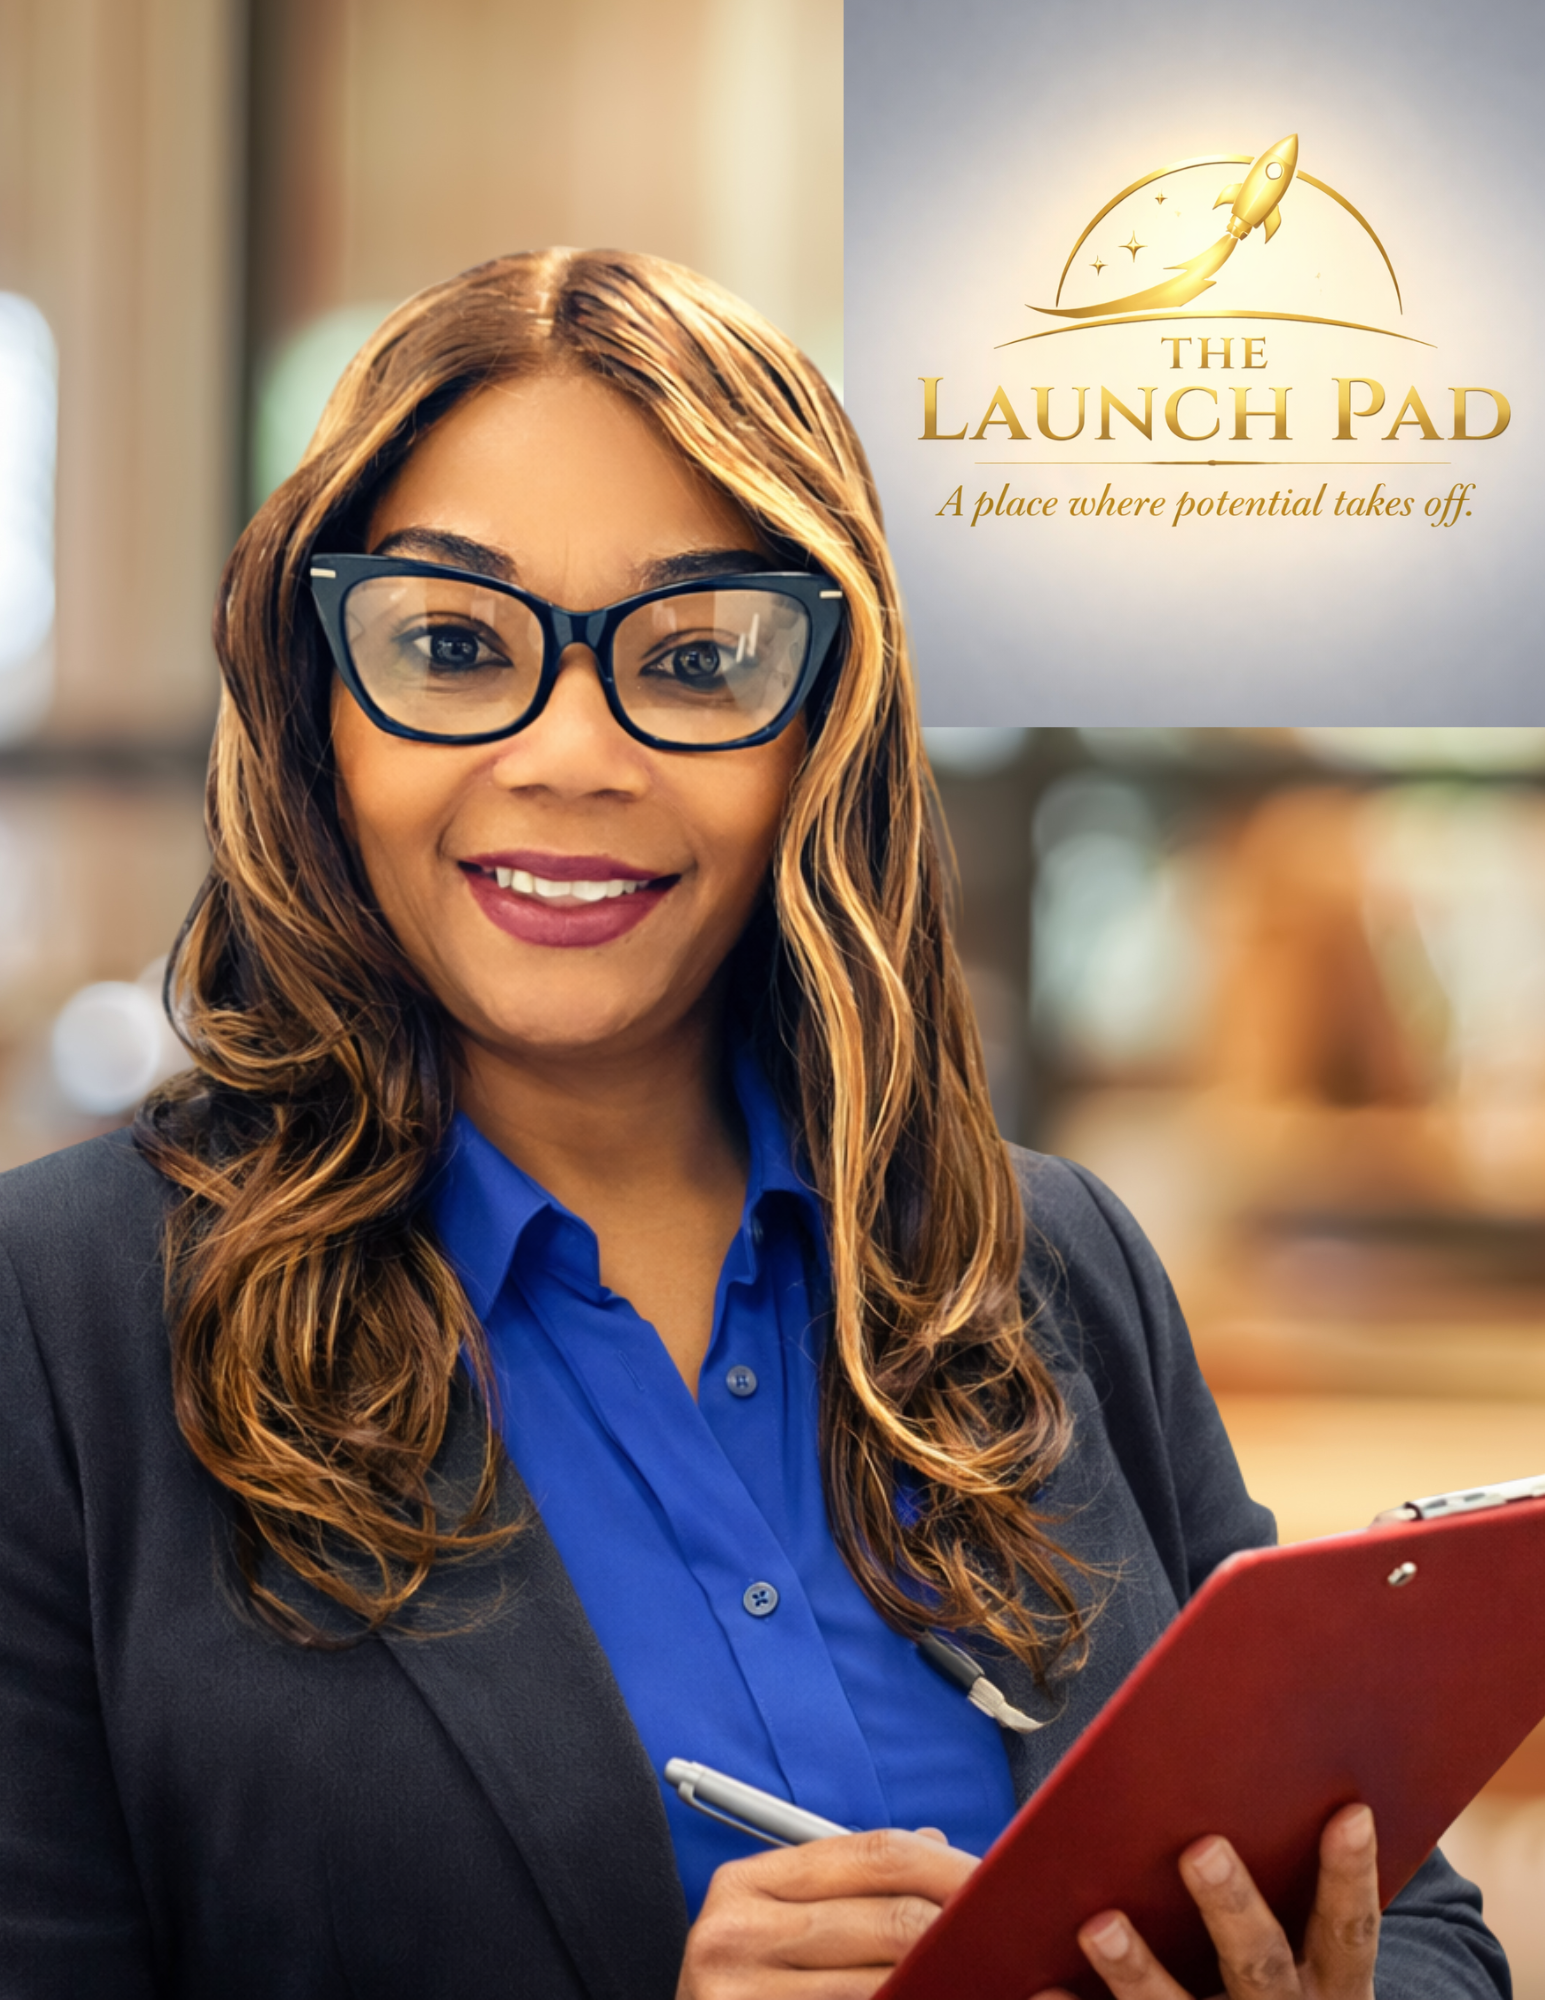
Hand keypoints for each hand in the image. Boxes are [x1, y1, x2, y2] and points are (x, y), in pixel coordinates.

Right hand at [676, 1826, 977, 1998]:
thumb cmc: (746, 1988)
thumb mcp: (776, 1922)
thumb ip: (850, 1885)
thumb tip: (941, 1848)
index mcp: (748, 1884)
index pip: (874, 1853)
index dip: (948, 1866)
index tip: (1001, 1880)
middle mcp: (737, 1935)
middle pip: (891, 1919)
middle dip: (961, 1929)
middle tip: (1013, 1938)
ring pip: (888, 1986)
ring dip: (948, 1984)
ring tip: (991, 1979)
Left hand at [1031, 1803, 1378, 1999]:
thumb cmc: (1275, 1989)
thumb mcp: (1307, 1960)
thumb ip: (1287, 1886)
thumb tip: (1248, 1774)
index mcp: (1330, 1986)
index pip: (1348, 1930)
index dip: (1352, 1875)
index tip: (1351, 1811)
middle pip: (1260, 1966)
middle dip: (1232, 1909)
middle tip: (1201, 1850)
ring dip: (1139, 1972)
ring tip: (1099, 1925)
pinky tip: (1043, 1986)